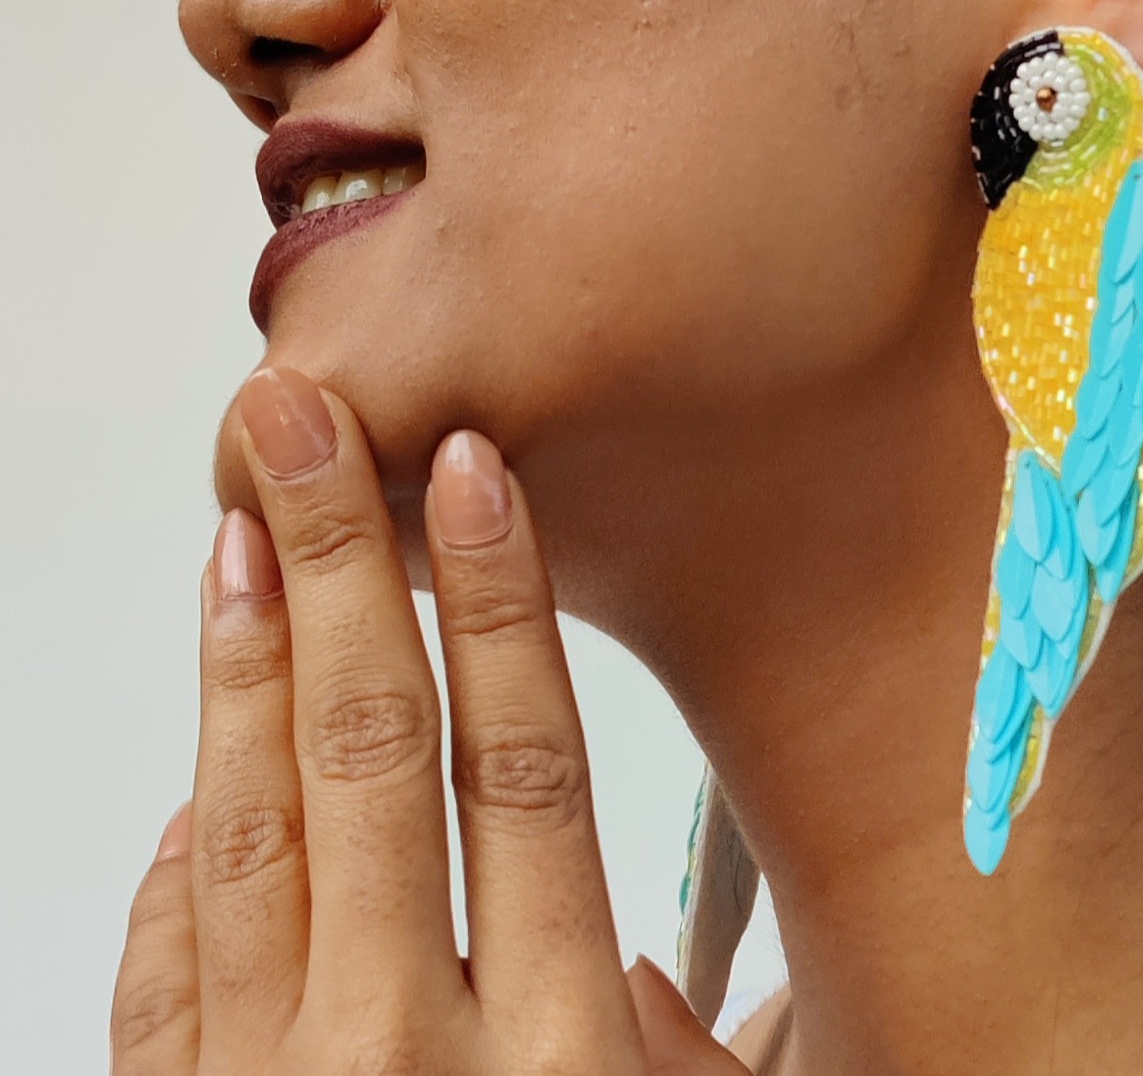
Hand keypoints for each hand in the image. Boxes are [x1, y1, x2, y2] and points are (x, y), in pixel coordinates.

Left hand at [110, 366, 746, 1074]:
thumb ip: (688, 1063)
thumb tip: (632, 980)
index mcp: (560, 1062)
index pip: (528, 770)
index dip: (499, 602)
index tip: (473, 471)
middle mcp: (402, 1061)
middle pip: (372, 757)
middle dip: (340, 564)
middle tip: (300, 425)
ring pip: (251, 837)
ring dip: (245, 666)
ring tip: (244, 532)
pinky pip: (160, 981)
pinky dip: (180, 866)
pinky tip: (200, 779)